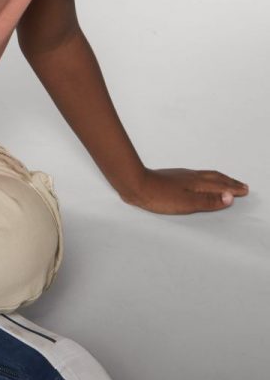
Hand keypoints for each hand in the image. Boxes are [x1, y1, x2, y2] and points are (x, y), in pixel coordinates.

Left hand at [121, 167, 249, 214]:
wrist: (135, 184)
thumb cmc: (159, 196)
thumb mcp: (187, 203)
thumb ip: (208, 201)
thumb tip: (230, 197)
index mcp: (197, 183)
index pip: (220, 185)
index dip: (233, 189)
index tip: (244, 190)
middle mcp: (190, 177)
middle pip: (215, 178)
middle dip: (229, 182)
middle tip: (240, 185)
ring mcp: (180, 176)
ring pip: (205, 176)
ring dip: (218, 179)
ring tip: (225, 182)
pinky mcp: (171, 179)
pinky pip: (195, 177)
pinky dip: (205, 179)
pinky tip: (199, 182)